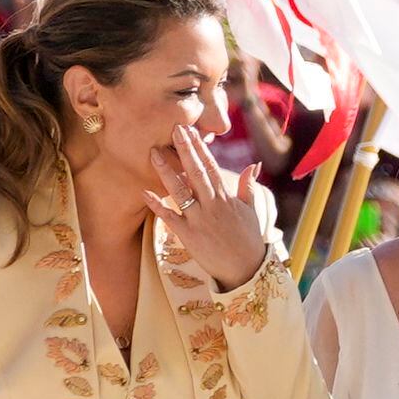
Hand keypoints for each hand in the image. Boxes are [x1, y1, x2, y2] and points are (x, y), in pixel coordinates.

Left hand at [154, 135, 275, 290]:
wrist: (246, 269)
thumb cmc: (248, 240)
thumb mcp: (252, 211)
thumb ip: (248, 187)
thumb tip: (253, 165)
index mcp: (226, 198)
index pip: (211, 167)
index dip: (200, 148)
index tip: (191, 131)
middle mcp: (212, 205)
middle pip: (196, 172)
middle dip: (185, 150)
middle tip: (174, 129)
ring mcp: (199, 219)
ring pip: (180, 191)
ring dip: (167, 172)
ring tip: (153, 153)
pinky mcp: (188, 235)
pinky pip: (170, 217)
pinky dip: (157, 205)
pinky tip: (145, 192)